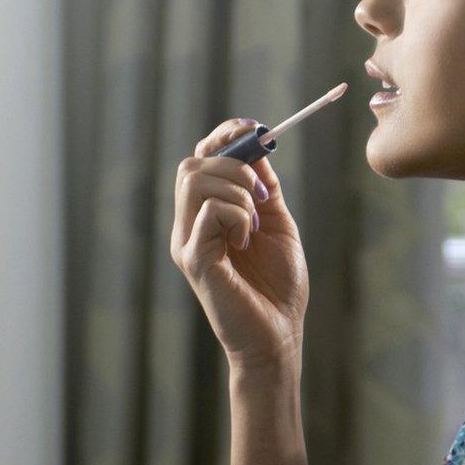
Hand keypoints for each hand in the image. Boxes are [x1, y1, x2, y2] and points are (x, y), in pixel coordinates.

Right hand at [170, 118, 307, 371]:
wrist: (278, 336)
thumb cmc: (278, 287)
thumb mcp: (277, 224)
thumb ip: (265, 188)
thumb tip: (258, 145)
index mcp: (205, 215)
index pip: (200, 159)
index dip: (224, 136)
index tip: (255, 129)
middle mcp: (187, 225)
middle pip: (192, 164)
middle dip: (234, 163)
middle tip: (264, 194)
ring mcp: (186, 241)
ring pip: (195, 179)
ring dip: (238, 189)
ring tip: (256, 221)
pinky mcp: (193, 259)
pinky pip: (209, 210)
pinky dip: (238, 215)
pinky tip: (247, 241)